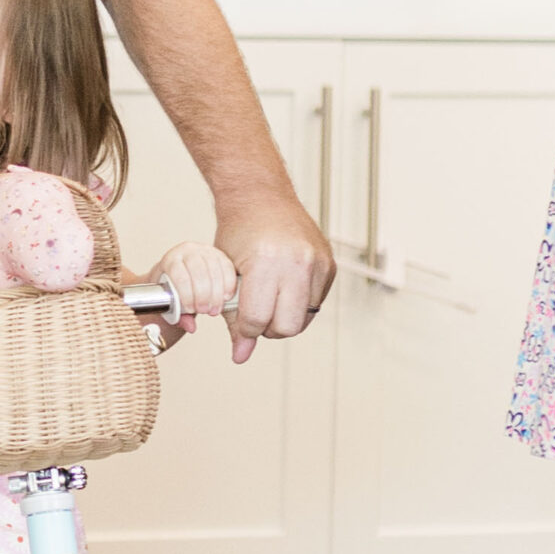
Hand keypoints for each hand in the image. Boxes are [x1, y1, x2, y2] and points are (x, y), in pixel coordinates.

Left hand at [151, 240, 237, 342]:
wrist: (180, 274)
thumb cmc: (173, 288)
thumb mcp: (170, 301)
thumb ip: (177, 315)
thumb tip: (191, 327)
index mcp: (170, 259)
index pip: (179, 274)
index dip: (186, 293)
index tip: (190, 309)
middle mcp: (187, 251)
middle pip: (198, 271)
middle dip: (203, 294)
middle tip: (205, 311)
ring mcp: (205, 251)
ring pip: (214, 269)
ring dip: (216, 292)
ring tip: (215, 309)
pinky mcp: (220, 255)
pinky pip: (227, 267)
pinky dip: (228, 284)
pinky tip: (226, 297)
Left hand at [213, 193, 333, 364]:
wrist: (260, 196)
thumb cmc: (238, 231)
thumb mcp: (225, 273)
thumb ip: (233, 317)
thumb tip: (240, 357)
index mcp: (266, 262)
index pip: (257, 320)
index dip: (245, 326)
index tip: (239, 317)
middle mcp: (297, 263)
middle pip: (286, 327)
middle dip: (268, 328)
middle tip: (256, 311)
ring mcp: (318, 263)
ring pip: (304, 319)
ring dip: (284, 316)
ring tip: (268, 297)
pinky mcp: (329, 265)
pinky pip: (316, 303)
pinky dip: (298, 303)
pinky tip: (283, 286)